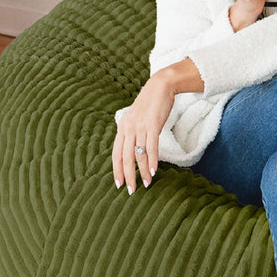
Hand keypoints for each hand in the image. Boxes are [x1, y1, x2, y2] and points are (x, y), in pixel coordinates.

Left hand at [112, 74, 174, 192]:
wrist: (160, 86)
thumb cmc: (150, 103)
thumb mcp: (137, 118)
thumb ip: (133, 132)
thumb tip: (135, 148)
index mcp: (122, 127)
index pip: (116, 153)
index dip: (117, 170)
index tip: (119, 184)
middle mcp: (128, 128)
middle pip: (125, 157)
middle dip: (128, 175)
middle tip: (131, 190)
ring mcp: (140, 127)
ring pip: (139, 155)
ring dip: (142, 171)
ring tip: (146, 184)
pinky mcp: (152, 125)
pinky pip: (151, 147)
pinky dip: (152, 161)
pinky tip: (154, 171)